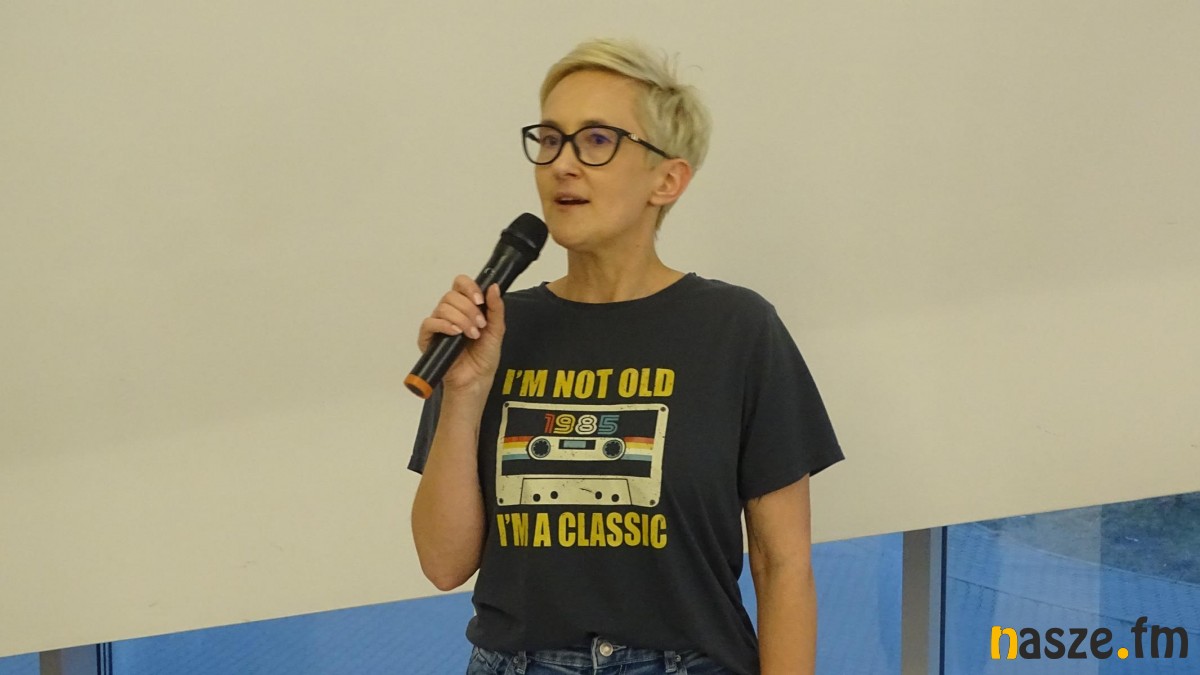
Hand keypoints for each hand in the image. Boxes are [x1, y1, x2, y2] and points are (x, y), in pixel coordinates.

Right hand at [417, 275, 504, 396]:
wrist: (477, 380)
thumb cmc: (485, 357)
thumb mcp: (497, 330)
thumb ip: (496, 308)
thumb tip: (494, 286)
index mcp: (465, 306)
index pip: (460, 284)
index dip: (469, 287)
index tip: (480, 300)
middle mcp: (449, 312)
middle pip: (451, 295)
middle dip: (469, 309)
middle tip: (480, 325)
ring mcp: (438, 324)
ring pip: (442, 308)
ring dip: (461, 319)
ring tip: (472, 335)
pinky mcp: (427, 338)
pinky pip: (430, 323)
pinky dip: (444, 325)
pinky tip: (456, 333)